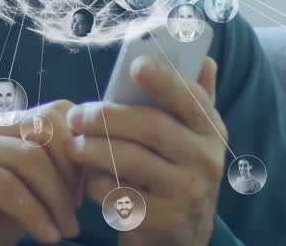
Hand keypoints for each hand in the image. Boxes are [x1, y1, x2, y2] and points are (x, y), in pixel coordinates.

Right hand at [0, 99, 83, 245]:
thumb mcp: (26, 190)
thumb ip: (53, 172)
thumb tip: (100, 167)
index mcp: (3, 121)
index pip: (57, 112)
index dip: (81, 149)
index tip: (91, 189)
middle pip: (47, 131)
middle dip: (72, 175)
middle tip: (78, 214)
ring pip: (30, 158)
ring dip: (56, 200)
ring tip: (66, 230)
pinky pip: (7, 186)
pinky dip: (34, 214)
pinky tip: (47, 236)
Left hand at [67, 56, 227, 245]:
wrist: (184, 235)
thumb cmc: (177, 171)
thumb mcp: (193, 138)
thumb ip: (194, 99)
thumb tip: (205, 59)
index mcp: (211, 131)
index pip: (191, 98)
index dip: (164, 79)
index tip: (135, 66)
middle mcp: (205, 160)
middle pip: (152, 127)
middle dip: (107, 117)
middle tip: (76, 115)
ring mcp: (187, 192)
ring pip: (131, 161)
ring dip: (94, 149)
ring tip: (74, 145)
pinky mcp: (165, 221)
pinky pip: (120, 195)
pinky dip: (97, 184)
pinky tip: (89, 179)